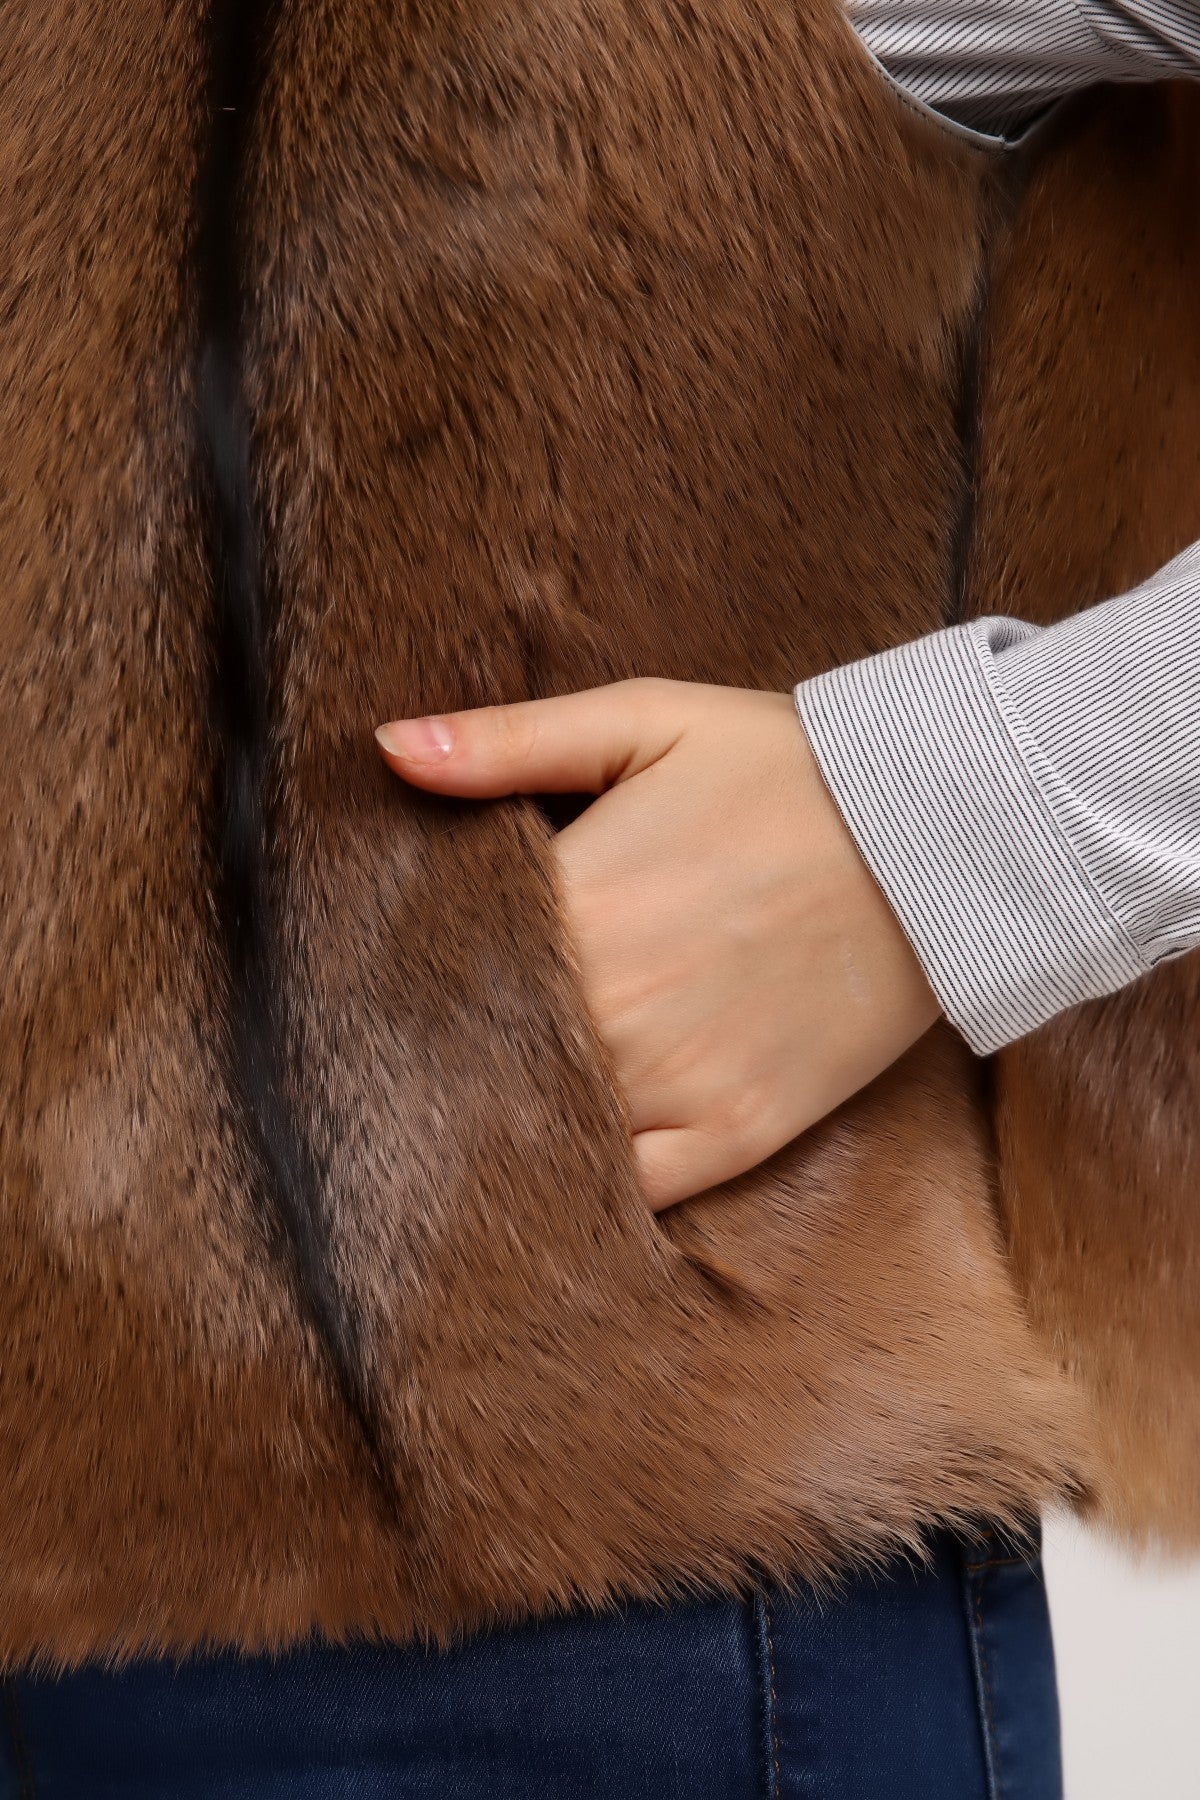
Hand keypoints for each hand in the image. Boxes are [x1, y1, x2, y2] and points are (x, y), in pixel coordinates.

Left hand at [375, 680, 940, 1210]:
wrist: (944, 834)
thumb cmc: (786, 766)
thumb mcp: (645, 719)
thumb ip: (507, 742)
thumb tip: (386, 749)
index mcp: (578, 906)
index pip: (443, 968)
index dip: (405, 979)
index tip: (379, 981)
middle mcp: (615, 1010)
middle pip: (481, 1058)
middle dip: (443, 1053)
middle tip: (398, 1058)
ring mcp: (678, 1083)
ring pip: (546, 1130)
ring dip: (504, 1121)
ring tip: (461, 1116)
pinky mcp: (737, 1133)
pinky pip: (630, 1191)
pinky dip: (586, 1186)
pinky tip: (557, 1169)